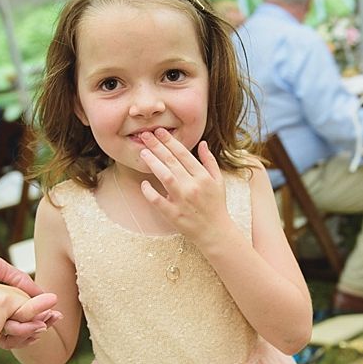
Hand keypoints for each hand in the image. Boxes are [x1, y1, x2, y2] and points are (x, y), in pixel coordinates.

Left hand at [0, 235, 55, 339]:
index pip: (15, 321)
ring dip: (13, 323)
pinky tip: (7, 310)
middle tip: (44, 324)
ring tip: (24, 315)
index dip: (33, 323)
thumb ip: (17, 279)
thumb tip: (44, 292)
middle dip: (28, 328)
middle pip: (10, 332)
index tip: (52, 319)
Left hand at [137, 128, 230, 246]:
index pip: (184, 154)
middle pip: (172, 162)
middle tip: (145, 135)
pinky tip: (144, 184)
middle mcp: (193, 186)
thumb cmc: (216, 205)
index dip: (170, 141)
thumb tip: (202, 143)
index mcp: (203, 177)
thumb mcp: (218, 181)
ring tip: (143, 153)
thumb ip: (209, 161)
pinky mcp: (174, 215)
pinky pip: (158, 201)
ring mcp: (182, 201)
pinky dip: (149, 192)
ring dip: (153, 163)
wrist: (216, 232)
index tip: (159, 131)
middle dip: (158, 146)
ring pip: (165, 177)